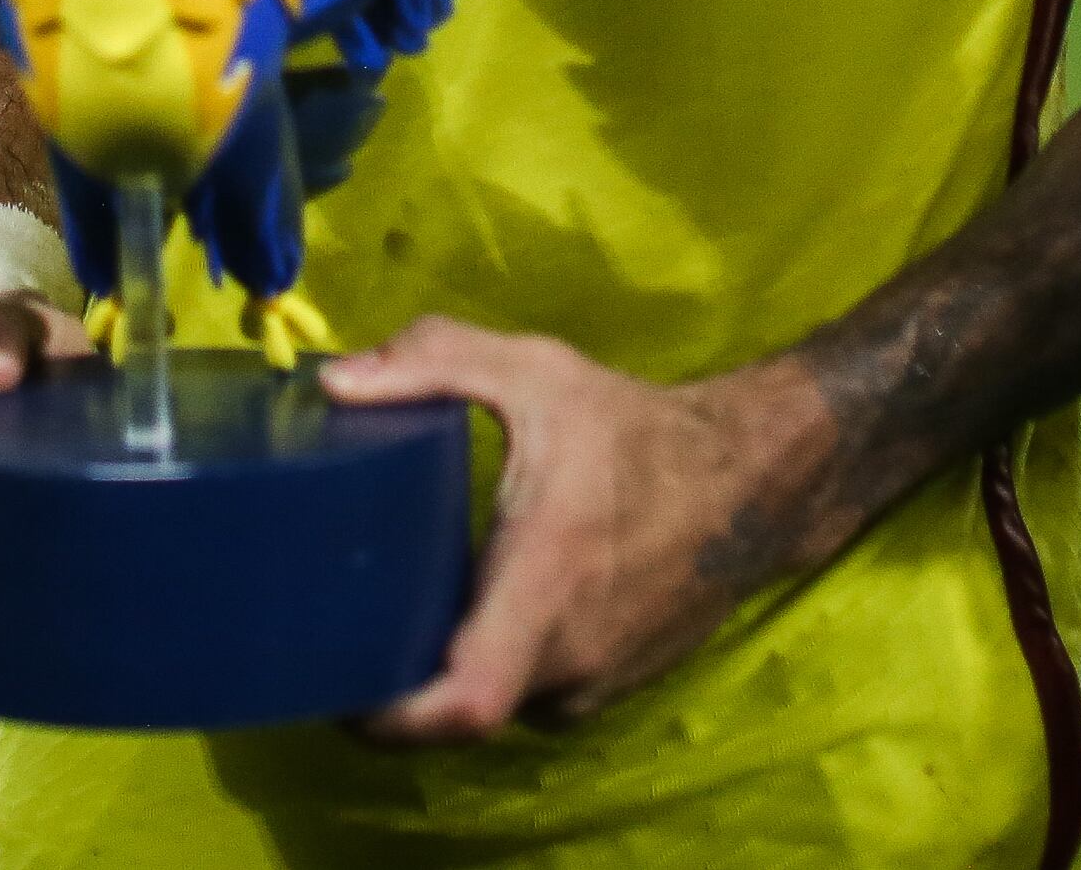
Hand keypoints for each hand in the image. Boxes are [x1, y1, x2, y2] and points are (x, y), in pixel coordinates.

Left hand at [319, 319, 833, 740]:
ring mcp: (594, 681)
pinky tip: (463, 612)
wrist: (749, 480)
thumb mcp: (535, 372)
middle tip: (334, 632)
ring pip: (492, 701)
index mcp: (545, 585)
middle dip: (393, 684)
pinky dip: (490, 661)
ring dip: (443, 671)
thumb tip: (332, 383)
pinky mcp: (609, 686)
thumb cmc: (635, 429)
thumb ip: (433, 362)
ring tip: (388, 615)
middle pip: (455, 710)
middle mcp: (570, 655)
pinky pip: (527, 693)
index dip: (389, 717)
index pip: (464, 700)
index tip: (331, 685)